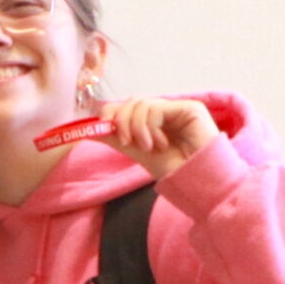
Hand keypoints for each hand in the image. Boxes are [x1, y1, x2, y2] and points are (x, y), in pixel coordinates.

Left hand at [93, 97, 218, 179]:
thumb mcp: (136, 151)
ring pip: (141, 104)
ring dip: (137, 128)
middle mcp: (167, 111)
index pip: (127, 106)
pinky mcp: (190, 108)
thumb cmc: (172, 169)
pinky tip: (160, 143)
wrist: (195, 181)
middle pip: (132, 102)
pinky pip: (156, 109)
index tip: (102, 129)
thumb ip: (116, 137)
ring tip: (149, 147)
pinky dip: (150, 128)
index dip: (111, 113)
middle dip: (121, 121)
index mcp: (154, 120)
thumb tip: (89, 128)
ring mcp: (179, 108)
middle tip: (127, 142)